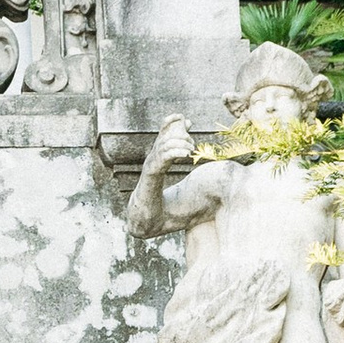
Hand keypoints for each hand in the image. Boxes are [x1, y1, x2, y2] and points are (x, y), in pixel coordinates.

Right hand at [127, 116, 198, 237]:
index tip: (184, 118)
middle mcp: (151, 162)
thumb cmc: (162, 207)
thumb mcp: (178, 186)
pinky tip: (186, 154)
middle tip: (192, 146)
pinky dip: (174, 153)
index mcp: (157, 161)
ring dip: (180, 144)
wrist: (146, 224)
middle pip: (164, 138)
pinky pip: (161, 160)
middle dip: (180, 136)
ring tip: (191, 151)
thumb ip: (184, 175)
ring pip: (164, 146)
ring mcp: (149, 169)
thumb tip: (197, 157)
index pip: (162, 134)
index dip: (170, 122)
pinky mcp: (149, 179)